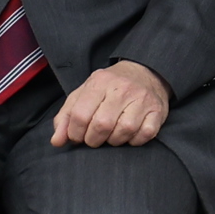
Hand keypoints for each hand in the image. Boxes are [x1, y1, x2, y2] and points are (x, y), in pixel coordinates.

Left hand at [53, 60, 170, 148]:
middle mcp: (122, 88)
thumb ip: (66, 116)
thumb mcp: (84, 94)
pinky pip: (144, 134)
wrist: (146, 72)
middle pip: (102, 125)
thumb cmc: (110, 88)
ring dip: (114, 141)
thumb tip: (57, 141)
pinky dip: (134, 141)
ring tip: (111, 136)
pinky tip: (129, 135)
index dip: (74, 133)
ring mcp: (142, 99)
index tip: (77, 136)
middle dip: (93, 140)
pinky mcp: (157, 111)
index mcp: (100, 82)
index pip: (80, 115)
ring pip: (124, 131)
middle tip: (94, 139)